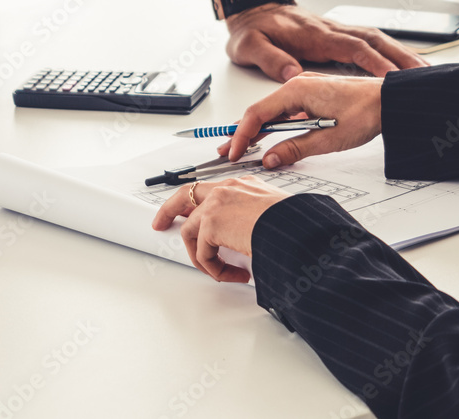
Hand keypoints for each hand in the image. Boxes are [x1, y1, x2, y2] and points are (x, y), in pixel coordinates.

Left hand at [151, 176, 291, 282]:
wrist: (298, 228)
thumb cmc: (296, 225)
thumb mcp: (275, 215)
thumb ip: (255, 221)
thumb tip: (249, 242)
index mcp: (243, 185)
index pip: (210, 190)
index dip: (196, 203)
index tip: (188, 212)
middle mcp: (227, 188)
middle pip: (185, 195)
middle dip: (168, 210)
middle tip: (160, 224)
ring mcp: (216, 204)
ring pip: (190, 231)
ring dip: (202, 257)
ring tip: (222, 272)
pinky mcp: (211, 223)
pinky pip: (202, 253)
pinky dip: (215, 269)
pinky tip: (234, 274)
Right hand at [221, 72, 382, 167]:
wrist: (393, 100)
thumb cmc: (368, 110)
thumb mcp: (328, 138)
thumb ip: (295, 149)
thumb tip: (271, 158)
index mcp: (296, 90)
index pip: (256, 114)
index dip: (241, 135)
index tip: (233, 152)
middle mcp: (298, 86)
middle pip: (260, 111)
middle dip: (242, 133)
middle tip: (227, 151)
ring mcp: (307, 90)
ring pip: (273, 112)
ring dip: (259, 130)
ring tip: (244, 147)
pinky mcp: (315, 97)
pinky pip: (287, 111)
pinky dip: (276, 126)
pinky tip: (272, 138)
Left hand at [225, 3, 427, 81]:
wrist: (252, 10)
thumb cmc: (253, 30)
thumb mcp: (250, 46)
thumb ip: (270, 59)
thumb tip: (291, 74)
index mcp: (314, 35)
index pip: (352, 47)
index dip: (374, 62)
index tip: (392, 78)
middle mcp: (330, 31)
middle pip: (374, 41)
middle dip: (400, 57)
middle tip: (423, 75)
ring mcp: (336, 33)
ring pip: (377, 40)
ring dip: (401, 54)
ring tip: (423, 72)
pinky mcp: (337, 37)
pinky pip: (370, 43)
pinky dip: (390, 52)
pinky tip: (403, 64)